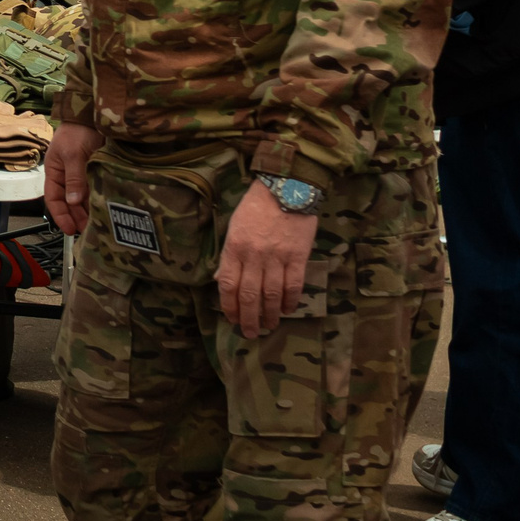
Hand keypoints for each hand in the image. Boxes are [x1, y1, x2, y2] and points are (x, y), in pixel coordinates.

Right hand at [44, 122, 100, 235]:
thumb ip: (74, 178)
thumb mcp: (73, 155)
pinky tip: (105, 207)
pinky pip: (96, 189)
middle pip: (69, 202)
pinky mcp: (97, 171)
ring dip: (88, 210)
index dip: (60, 215)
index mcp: (55, 172)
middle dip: (77, 216)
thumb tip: (73, 202)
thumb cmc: (77, 131)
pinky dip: (99, 199)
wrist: (94, 113)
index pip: (53, 199)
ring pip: (83, 197)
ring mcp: (82, 174)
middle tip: (88, 229)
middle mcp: (67, 176)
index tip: (70, 229)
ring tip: (98, 222)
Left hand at [217, 181, 318, 338]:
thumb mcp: (234, 226)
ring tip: (268, 326)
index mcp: (234, 247)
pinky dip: (290, 301)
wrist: (287, 186)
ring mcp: (277, 257)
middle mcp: (253, 255)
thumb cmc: (256, 206)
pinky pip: (293, 285)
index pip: (227, 284)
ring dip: (269, 315)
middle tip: (250, 333)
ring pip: (271, 294)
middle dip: (248, 318)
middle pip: (249, 295)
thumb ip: (229, 255)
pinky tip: (287, 310)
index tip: (232, 319)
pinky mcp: (298, 256)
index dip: (229, 306)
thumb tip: (221, 280)